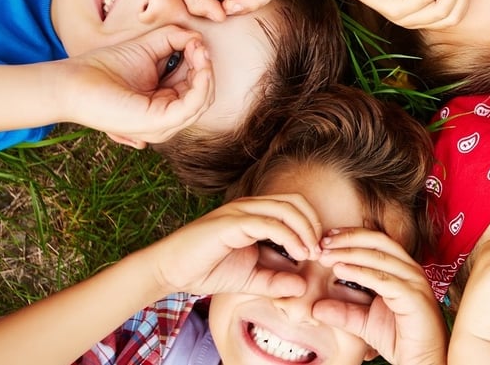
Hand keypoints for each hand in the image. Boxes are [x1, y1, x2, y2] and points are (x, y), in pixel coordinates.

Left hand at [58, 26, 213, 147]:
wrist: (73, 82)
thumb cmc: (104, 68)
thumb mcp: (147, 48)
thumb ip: (173, 40)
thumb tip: (197, 38)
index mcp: (164, 103)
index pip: (195, 85)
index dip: (200, 62)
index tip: (195, 41)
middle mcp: (167, 118)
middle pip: (203, 93)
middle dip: (205, 66)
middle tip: (198, 44)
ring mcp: (164, 124)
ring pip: (203, 100)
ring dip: (206, 72)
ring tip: (198, 50)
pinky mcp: (159, 123)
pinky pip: (193, 105)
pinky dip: (201, 83)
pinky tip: (198, 63)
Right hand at [144, 194, 322, 297]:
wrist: (171, 271)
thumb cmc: (207, 270)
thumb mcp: (250, 279)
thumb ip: (276, 281)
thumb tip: (302, 287)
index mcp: (255, 213)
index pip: (295, 206)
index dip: (312, 225)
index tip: (318, 252)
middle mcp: (249, 206)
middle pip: (295, 201)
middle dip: (313, 225)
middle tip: (318, 252)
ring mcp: (239, 211)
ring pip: (285, 208)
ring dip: (305, 230)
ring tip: (310, 254)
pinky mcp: (231, 222)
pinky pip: (268, 222)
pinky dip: (288, 236)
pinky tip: (296, 254)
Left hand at [310, 228, 445, 364]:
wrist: (421, 360)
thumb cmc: (399, 338)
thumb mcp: (363, 322)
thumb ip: (343, 312)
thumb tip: (316, 307)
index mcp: (401, 269)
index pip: (376, 242)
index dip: (351, 236)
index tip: (325, 238)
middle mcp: (409, 270)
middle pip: (378, 241)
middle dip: (348, 238)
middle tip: (322, 242)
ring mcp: (414, 282)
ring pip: (379, 257)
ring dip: (349, 253)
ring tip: (326, 255)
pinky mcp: (414, 297)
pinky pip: (384, 279)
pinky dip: (360, 272)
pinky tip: (340, 270)